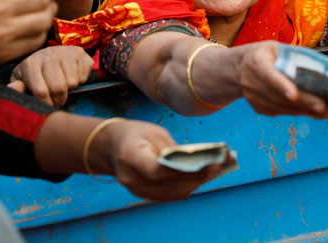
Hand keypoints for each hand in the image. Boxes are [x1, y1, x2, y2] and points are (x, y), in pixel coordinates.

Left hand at [7, 46, 93, 105]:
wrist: (47, 54)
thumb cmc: (33, 73)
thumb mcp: (21, 81)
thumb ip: (17, 88)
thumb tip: (13, 88)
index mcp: (31, 64)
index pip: (41, 91)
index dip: (46, 103)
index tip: (47, 105)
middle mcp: (48, 55)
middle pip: (58, 88)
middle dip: (59, 99)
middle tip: (56, 98)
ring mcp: (65, 52)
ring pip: (72, 82)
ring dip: (69, 89)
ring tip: (62, 84)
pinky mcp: (79, 53)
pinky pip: (83, 76)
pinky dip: (79, 81)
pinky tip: (71, 75)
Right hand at [100, 120, 230, 199]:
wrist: (110, 147)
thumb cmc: (134, 134)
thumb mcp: (153, 132)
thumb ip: (172, 148)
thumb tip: (196, 160)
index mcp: (130, 157)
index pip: (158, 171)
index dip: (184, 170)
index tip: (207, 164)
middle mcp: (131, 179)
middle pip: (168, 185)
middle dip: (196, 177)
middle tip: (217, 166)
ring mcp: (136, 190)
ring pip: (171, 193)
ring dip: (194, 184)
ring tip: (214, 172)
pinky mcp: (142, 194)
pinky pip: (167, 195)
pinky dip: (185, 187)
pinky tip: (200, 179)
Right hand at [234, 42, 327, 117]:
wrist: (241, 68)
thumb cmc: (267, 55)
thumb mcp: (278, 48)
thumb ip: (294, 58)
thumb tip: (321, 72)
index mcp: (256, 60)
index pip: (268, 74)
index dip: (280, 85)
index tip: (293, 95)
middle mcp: (250, 80)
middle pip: (278, 95)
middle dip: (302, 102)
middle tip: (323, 106)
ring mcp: (252, 96)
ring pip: (280, 107)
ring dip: (303, 110)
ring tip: (324, 110)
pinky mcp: (257, 107)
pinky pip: (279, 112)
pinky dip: (296, 112)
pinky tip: (311, 111)